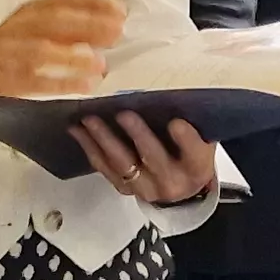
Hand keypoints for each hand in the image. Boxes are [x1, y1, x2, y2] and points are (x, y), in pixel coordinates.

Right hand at [0, 0, 124, 96]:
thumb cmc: (10, 50)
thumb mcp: (36, 28)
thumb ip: (69, 26)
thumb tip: (111, 28)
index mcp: (31, 12)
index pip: (63, 0)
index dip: (92, 3)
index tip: (119, 10)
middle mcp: (20, 27)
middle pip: (54, 20)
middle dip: (87, 25)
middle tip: (116, 33)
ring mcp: (10, 52)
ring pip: (41, 50)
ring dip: (73, 57)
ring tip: (100, 64)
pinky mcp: (5, 79)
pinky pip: (33, 81)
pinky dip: (60, 84)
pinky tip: (84, 85)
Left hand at [71, 112, 216, 204]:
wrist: (181, 191)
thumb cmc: (189, 157)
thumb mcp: (202, 141)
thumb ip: (194, 122)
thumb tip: (175, 88)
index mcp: (196, 168)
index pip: (195, 154)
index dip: (186, 140)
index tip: (177, 123)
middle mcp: (171, 181)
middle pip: (153, 157)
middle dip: (137, 135)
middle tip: (124, 114)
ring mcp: (146, 187)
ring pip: (122, 163)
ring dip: (104, 139)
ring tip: (90, 119)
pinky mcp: (125, 188)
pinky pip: (104, 168)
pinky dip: (90, 148)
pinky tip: (78, 131)